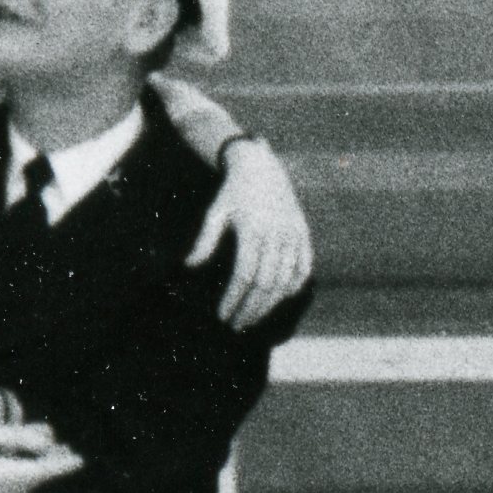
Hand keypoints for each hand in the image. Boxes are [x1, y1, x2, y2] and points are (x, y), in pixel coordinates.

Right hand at [0, 418, 84, 492]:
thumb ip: (19, 438)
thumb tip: (50, 439)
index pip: (38, 472)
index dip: (61, 465)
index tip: (81, 459)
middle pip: (33, 482)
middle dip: (47, 465)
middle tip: (64, 446)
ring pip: (22, 490)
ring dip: (32, 474)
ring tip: (42, 452)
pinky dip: (16, 483)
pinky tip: (12, 467)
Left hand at [191, 139, 313, 324]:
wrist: (261, 167)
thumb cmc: (232, 192)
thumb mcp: (215, 212)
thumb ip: (204, 240)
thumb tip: (189, 266)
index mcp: (253, 231)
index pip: (244, 276)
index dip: (234, 299)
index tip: (223, 315)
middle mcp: (276, 235)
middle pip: (266, 284)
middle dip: (251, 309)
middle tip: (237, 325)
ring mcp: (293, 235)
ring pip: (285, 280)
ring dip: (270, 304)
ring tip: (255, 317)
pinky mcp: (303, 234)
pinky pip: (303, 267)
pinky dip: (293, 286)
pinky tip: (280, 298)